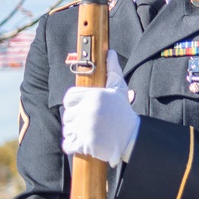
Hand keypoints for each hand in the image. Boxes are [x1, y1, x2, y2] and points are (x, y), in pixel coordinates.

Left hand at [62, 50, 139, 166]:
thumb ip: (113, 70)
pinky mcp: (85, 143)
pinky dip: (74, 146)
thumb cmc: (123, 112)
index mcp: (94, 95)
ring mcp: (86, 127)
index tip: (85, 109)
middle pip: (67, 115)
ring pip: (67, 130)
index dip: (75, 103)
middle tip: (90, 122)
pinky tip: (86, 142)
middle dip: (76, 120)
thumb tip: (110, 52)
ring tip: (90, 132)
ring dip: (75, 133)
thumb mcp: (119, 90)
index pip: (69, 97)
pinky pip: (68, 144)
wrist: (132, 137)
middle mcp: (89, 109)